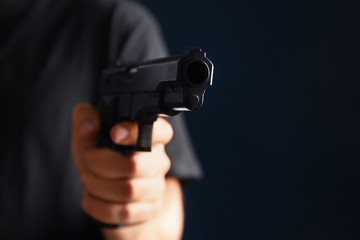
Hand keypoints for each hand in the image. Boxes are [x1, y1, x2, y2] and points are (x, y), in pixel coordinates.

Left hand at [71, 103, 172, 225]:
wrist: (106, 191)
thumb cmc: (100, 157)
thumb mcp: (89, 132)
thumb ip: (86, 117)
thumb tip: (88, 129)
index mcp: (150, 136)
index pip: (159, 131)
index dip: (136, 132)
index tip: (114, 134)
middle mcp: (159, 160)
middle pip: (134, 165)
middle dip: (100, 165)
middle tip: (88, 162)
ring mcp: (157, 186)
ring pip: (129, 190)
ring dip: (98, 186)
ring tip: (87, 180)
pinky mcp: (150, 209)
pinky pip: (125, 211)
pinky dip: (100, 207)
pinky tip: (90, 199)